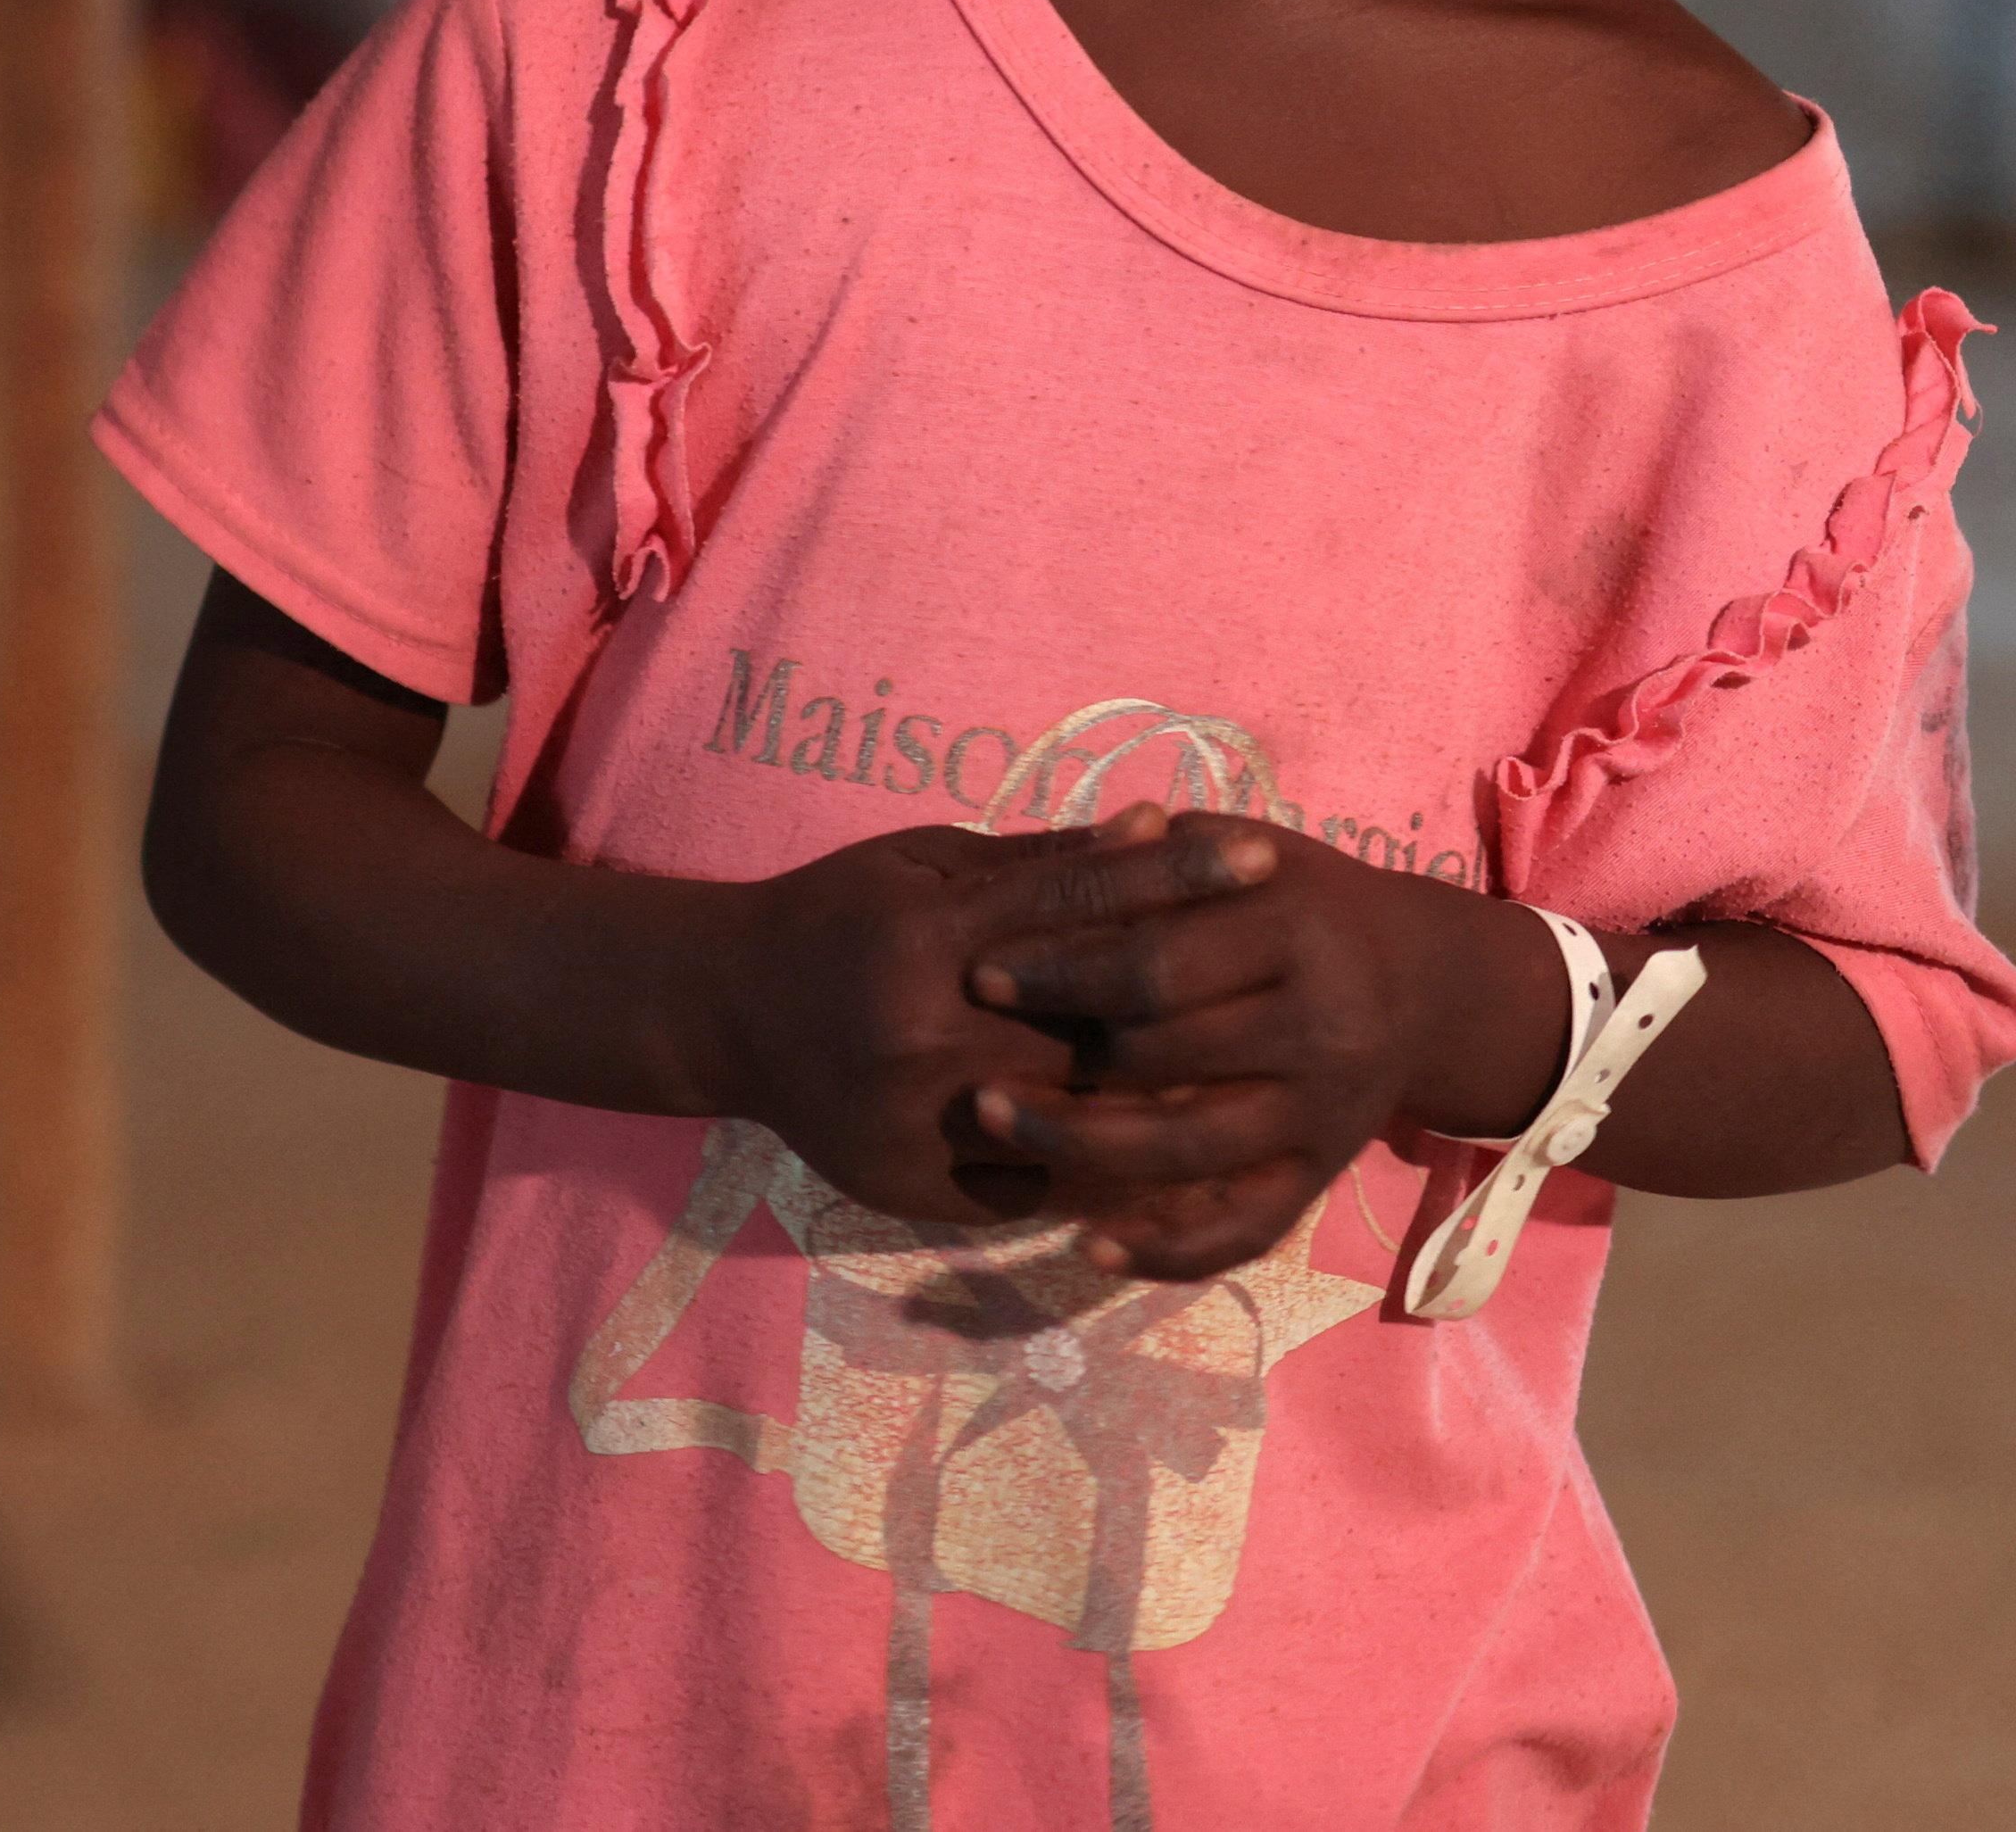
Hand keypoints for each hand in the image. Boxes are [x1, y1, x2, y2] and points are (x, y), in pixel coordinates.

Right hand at [696, 807, 1215, 1224]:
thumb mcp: (925, 861)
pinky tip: (1175, 1151)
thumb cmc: (837, 914)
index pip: (1079, 901)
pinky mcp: (917, 1188)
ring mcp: (922, 1120)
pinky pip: (1038, 1188)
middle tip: (1288, 980)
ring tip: (1260, 1071)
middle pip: (1093, 1021)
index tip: (1261, 858)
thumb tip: (1151, 826)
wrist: (727, 1012)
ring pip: (1079, 1116)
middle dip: (1196, 999)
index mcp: (930, 935)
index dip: (1176, 877)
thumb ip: (1036, 860)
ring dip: (1168, 1096)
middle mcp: (927, 1032)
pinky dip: (1108, 1169)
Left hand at [958, 813, 1567, 1284]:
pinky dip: (1165, 1249)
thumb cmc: (1294, 899)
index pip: (1158, 964)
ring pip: (1188, 1151)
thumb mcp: (1235, 853)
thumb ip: (1154, 862)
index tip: (981, 972)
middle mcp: (1320, 1028)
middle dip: (1056, 1059)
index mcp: (1297, 934)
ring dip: (1081, 1146)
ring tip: (998, 1125)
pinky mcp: (1319, 1176)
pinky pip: (1241, 1230)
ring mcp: (1323, 1114)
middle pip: (1164, 1058)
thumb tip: (1060, 863)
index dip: (1061, 971)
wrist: (1417, 981)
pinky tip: (1088, 1245)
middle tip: (967, 1057)